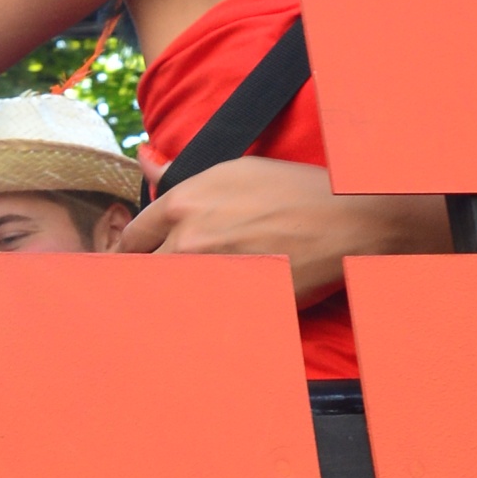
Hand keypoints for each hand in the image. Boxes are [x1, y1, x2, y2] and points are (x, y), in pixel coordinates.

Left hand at [116, 152, 355, 306]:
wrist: (344, 221)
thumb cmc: (293, 190)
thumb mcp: (232, 170)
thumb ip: (180, 176)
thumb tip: (144, 160)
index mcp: (182, 204)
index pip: (132, 238)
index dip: (135, 251)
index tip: (141, 258)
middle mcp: (187, 241)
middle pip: (142, 271)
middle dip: (149, 275)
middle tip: (160, 281)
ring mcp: (209, 276)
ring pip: (166, 295)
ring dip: (171, 297)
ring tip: (187, 297)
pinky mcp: (232, 303)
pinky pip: (198, 318)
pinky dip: (199, 317)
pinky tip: (214, 311)